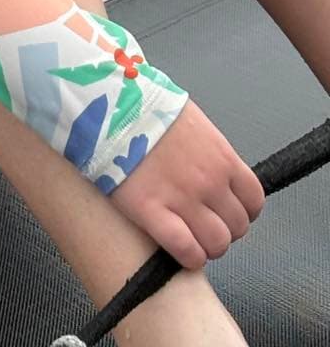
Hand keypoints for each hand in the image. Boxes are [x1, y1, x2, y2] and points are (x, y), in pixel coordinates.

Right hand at [109, 99, 264, 269]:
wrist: (111, 106)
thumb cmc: (146, 107)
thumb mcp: (190, 120)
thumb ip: (209, 149)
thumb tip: (213, 166)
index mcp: (221, 157)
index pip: (253, 200)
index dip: (242, 211)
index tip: (228, 211)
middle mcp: (209, 182)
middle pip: (237, 226)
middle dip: (224, 230)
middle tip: (205, 225)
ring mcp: (183, 199)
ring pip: (216, 244)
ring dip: (207, 246)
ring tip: (192, 238)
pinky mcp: (152, 212)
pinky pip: (186, 251)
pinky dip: (189, 257)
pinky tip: (181, 250)